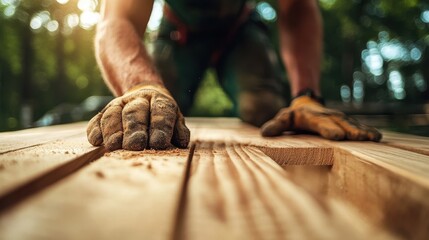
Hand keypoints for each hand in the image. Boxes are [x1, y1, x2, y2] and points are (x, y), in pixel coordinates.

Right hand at [86, 84, 189, 150]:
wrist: (143, 95)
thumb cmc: (162, 116)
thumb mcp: (175, 120)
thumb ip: (178, 130)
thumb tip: (181, 142)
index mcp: (160, 101)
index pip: (161, 112)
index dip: (160, 127)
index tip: (159, 143)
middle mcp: (138, 100)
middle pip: (135, 113)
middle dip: (134, 129)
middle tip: (135, 145)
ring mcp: (119, 104)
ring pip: (113, 114)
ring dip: (113, 130)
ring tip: (114, 146)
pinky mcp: (104, 112)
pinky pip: (97, 119)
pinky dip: (95, 130)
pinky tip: (96, 141)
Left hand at [261, 96, 381, 140]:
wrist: (307, 102)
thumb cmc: (294, 116)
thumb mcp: (283, 119)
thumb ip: (276, 126)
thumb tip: (265, 133)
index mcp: (312, 117)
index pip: (320, 124)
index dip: (328, 130)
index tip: (336, 136)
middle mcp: (328, 116)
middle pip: (340, 124)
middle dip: (350, 131)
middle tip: (361, 139)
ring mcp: (339, 118)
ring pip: (352, 123)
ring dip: (363, 131)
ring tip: (374, 138)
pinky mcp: (347, 122)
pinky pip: (359, 125)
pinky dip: (368, 130)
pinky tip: (378, 137)